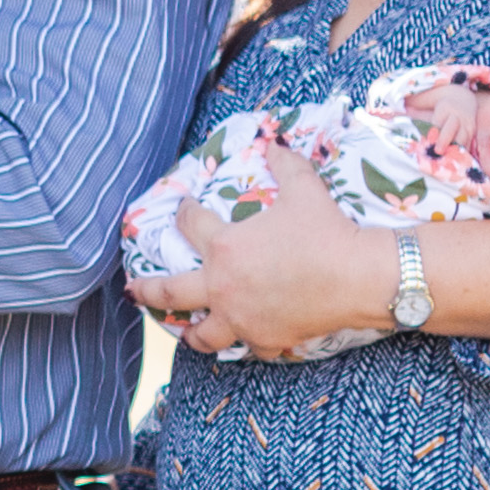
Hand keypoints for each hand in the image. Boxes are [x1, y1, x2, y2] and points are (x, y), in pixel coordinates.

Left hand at [124, 137, 392, 361]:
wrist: (358, 276)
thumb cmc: (327, 231)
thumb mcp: (304, 188)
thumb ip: (285, 164)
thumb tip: (275, 142)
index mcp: (224, 247)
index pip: (190, 224)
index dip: (184, 211)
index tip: (181, 207)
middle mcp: (223, 287)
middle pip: (170, 292)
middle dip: (146, 290)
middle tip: (131, 290)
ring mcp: (242, 319)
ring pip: (203, 335)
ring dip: (190, 331)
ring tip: (183, 329)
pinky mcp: (267, 340)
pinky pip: (250, 347)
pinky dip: (246, 343)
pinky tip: (244, 339)